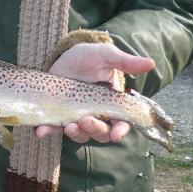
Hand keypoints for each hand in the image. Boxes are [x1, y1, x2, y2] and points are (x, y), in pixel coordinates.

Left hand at [35, 42, 154, 144]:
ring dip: (76, 134)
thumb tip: (151, 64)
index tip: (117, 134)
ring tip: (68, 126)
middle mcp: (96, 115)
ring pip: (81, 135)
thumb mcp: (105, 55)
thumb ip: (126, 62)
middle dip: (96, 131)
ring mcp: (76, 117)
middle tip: (86, 121)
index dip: (120, 131)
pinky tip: (41, 131)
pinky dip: (48, 132)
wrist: (61, 56)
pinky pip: (54, 129)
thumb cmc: (87, 56)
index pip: (121, 123)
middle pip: (101, 134)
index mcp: (112, 103)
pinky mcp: (57, 117)